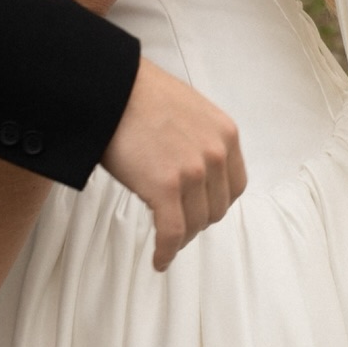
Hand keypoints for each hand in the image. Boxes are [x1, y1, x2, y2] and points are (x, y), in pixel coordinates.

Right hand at [101, 56, 246, 269]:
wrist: (112, 87)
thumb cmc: (142, 94)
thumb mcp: (191, 110)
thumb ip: (203, 139)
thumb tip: (198, 169)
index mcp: (225, 133)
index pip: (235, 186)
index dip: (216, 202)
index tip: (201, 208)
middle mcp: (215, 153)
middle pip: (216, 209)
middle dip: (198, 220)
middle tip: (179, 223)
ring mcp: (192, 172)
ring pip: (195, 224)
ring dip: (181, 236)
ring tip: (166, 239)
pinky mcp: (165, 188)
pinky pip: (172, 233)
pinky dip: (166, 251)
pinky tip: (159, 259)